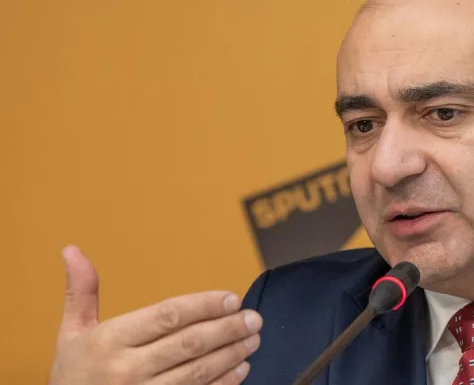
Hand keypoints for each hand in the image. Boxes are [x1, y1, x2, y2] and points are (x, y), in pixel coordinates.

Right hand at [48, 245, 261, 384]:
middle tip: (253, 318)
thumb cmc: (72, 374)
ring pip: (198, 372)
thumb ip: (81, 291)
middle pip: (189, 344)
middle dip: (227, 329)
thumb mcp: (72, 332)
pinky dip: (223, 383)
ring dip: (231, 354)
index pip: (167, 316)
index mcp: (109, 341)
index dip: (203, 305)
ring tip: (253, 339)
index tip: (231, 299)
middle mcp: (128, 369)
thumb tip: (72, 249)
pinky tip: (241, 369)